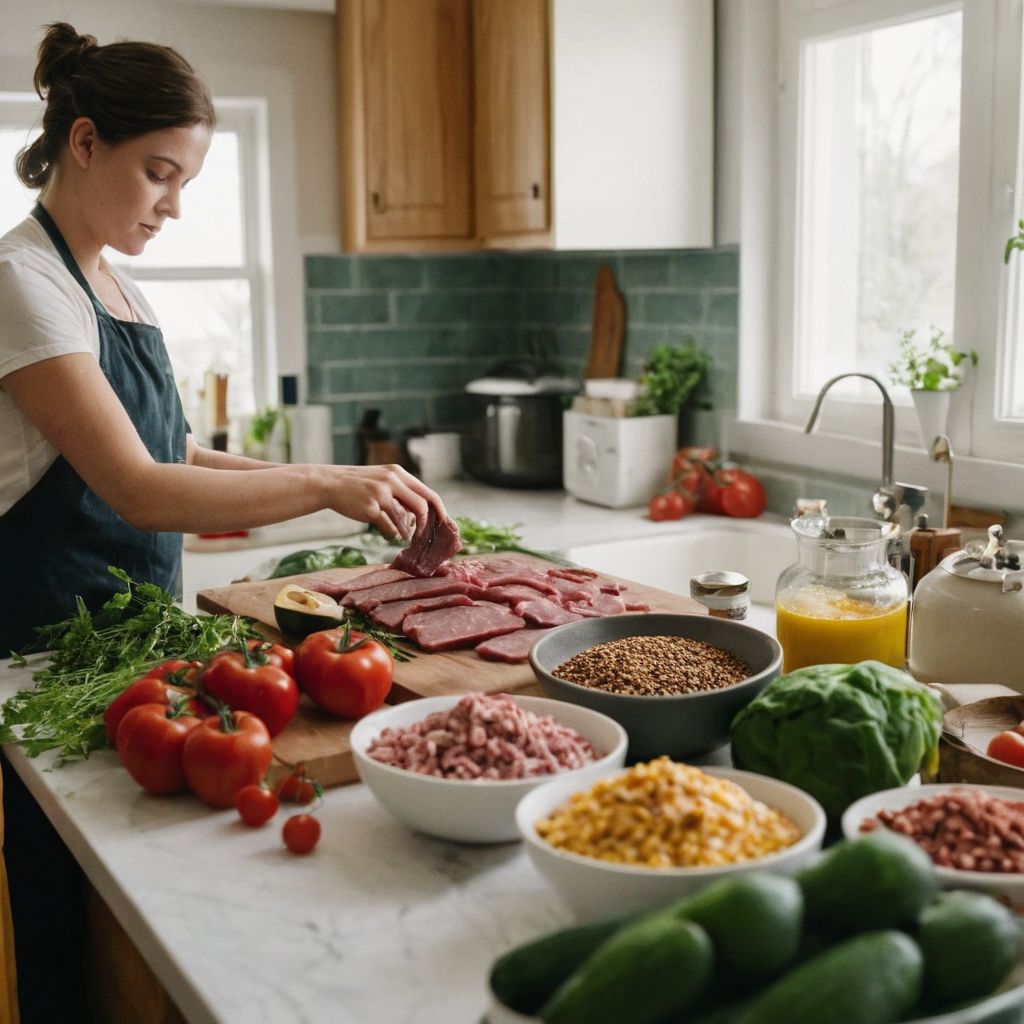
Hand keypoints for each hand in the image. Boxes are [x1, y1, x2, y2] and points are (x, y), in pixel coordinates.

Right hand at [326, 464, 445, 540]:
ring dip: (406, 532)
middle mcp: (392, 481)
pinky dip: (391, 534)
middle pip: (421, 506)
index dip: (439, 510)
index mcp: (398, 473)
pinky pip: (389, 528)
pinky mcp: (370, 508)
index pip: (427, 493)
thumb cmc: (358, 485)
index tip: (444, 523)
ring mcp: (381, 494)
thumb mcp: (382, 479)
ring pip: (405, 519)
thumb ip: (401, 493)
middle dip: (426, 524)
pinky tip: (388, 534)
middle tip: (423, 535)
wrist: (330, 483)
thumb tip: (419, 515)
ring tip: (403, 535)